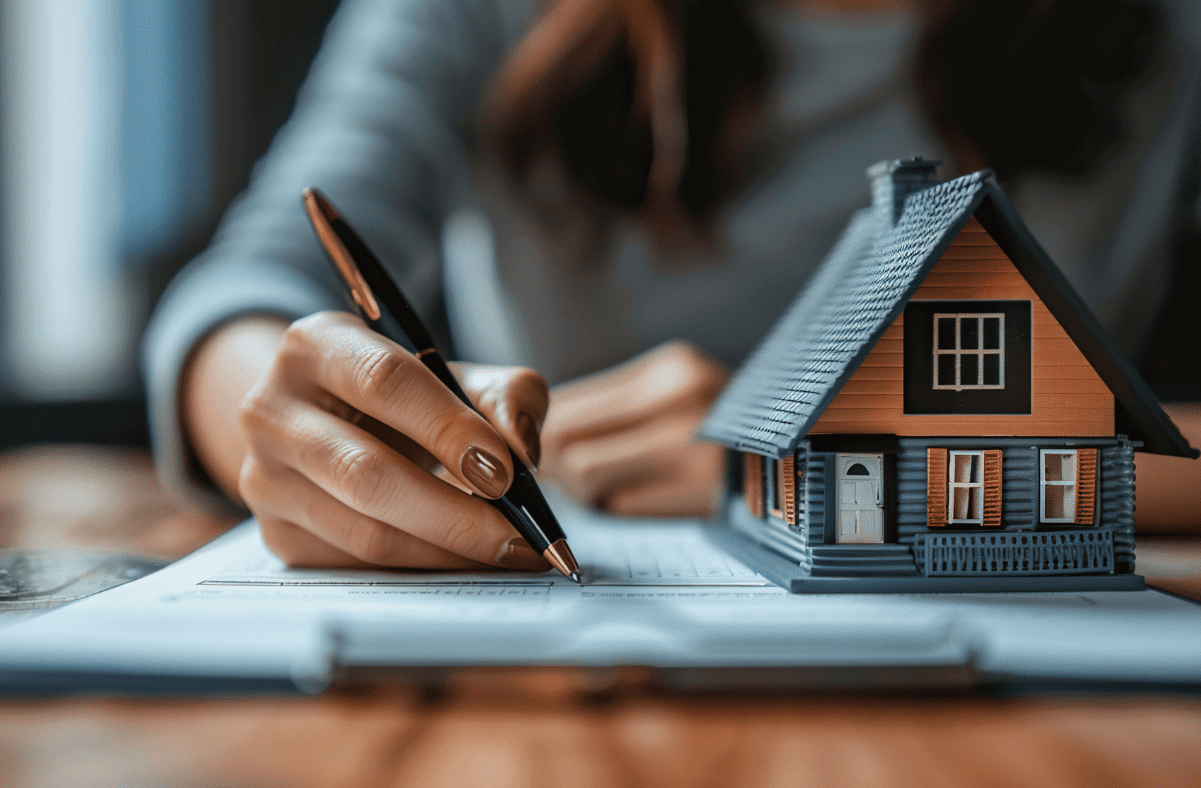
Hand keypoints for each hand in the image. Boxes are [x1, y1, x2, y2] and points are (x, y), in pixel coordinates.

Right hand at [187, 311, 550, 570]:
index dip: (448, 429)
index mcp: (316, 345)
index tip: (506, 471)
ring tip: (507, 554)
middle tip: (520, 535)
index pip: (384, 383)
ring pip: (363, 532)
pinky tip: (465, 564)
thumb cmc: (403, 397)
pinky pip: (356, 567)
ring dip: (447, 552)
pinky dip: (422, 570)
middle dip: (456, 512)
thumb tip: (522, 450)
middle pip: (368, 473)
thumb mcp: (453, 374)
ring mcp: (265, 478)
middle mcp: (273, 409)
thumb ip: (504, 394)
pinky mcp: (276, 534)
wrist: (326, 422)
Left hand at [539, 341, 728, 516]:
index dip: (542, 434)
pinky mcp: (700, 487)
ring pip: (583, 472)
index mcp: (670, 367)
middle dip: (554, 465)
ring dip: (585, 491)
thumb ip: (615, 409)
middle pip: (564, 436)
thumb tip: (540, 436)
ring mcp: (693, 440)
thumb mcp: (676, 397)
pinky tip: (645, 499)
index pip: (566, 400)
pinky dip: (620, 508)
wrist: (805, 463)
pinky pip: (621, 505)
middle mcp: (682, 394)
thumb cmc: (722, 434)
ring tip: (610, 489)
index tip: (539, 453)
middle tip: (564, 480)